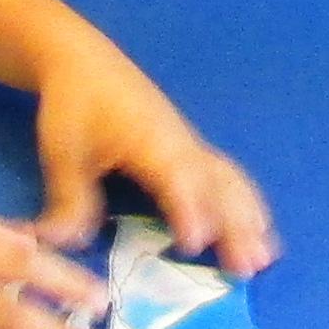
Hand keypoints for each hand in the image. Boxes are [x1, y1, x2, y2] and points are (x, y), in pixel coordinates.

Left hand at [32, 45, 279, 273]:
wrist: (83, 61)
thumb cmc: (75, 102)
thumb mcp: (62, 150)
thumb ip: (68, 197)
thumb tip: (66, 242)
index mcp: (150, 139)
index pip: (177, 177)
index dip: (188, 209)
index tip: (196, 244)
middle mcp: (180, 143)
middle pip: (216, 184)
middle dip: (234, 225)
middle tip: (249, 267)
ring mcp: (190, 145)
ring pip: (229, 181)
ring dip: (249, 218)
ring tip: (266, 256)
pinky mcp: (190, 149)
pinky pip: (226, 176)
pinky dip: (246, 203)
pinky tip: (259, 228)